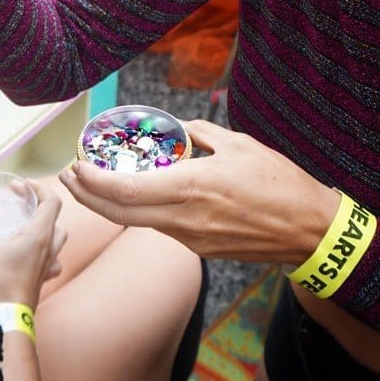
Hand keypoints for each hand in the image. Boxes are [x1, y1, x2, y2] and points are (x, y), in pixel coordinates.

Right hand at [0, 181, 65, 304]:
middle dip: (40, 206)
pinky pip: (52, 258)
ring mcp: (48, 264)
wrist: (7, 319)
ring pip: (57, 238)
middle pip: (55, 218)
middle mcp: (49, 247)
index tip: (21, 186)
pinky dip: (43, 250)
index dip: (38, 188)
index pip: (52, 201)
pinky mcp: (43, 278)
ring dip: (45, 227)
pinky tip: (27, 253)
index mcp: (39, 235)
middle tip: (21, 204)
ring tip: (24, 225)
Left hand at [57, 120, 340, 264]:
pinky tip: (137, 196)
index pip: (127, 191)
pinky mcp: (201, 249)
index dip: (93, 182)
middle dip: (87, 196)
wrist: (310, 232)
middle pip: (120, 213)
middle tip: (69, 176)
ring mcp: (192, 239)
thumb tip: (181, 131)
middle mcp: (185, 218)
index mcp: (192, 187)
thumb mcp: (240, 144)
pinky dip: (141, 212)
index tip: (75, 165)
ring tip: (94, 183)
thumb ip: (202, 134)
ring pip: (138, 223)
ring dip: (111, 205)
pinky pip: (161, 228)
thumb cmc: (281, 184)